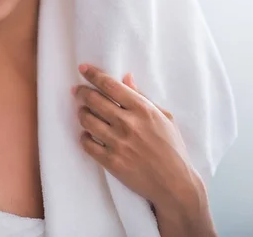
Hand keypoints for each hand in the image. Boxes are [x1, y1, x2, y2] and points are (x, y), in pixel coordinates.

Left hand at [73, 64, 198, 207]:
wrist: (175, 184)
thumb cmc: (172, 148)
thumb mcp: (165, 117)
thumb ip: (143, 97)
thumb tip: (126, 78)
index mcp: (143, 110)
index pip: (110, 85)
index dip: (93, 75)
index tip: (82, 69)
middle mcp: (128, 124)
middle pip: (94, 100)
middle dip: (81, 92)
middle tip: (77, 91)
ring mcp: (118, 143)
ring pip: (87, 120)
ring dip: (82, 113)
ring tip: (83, 112)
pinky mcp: (111, 161)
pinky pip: (87, 144)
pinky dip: (84, 137)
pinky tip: (87, 135)